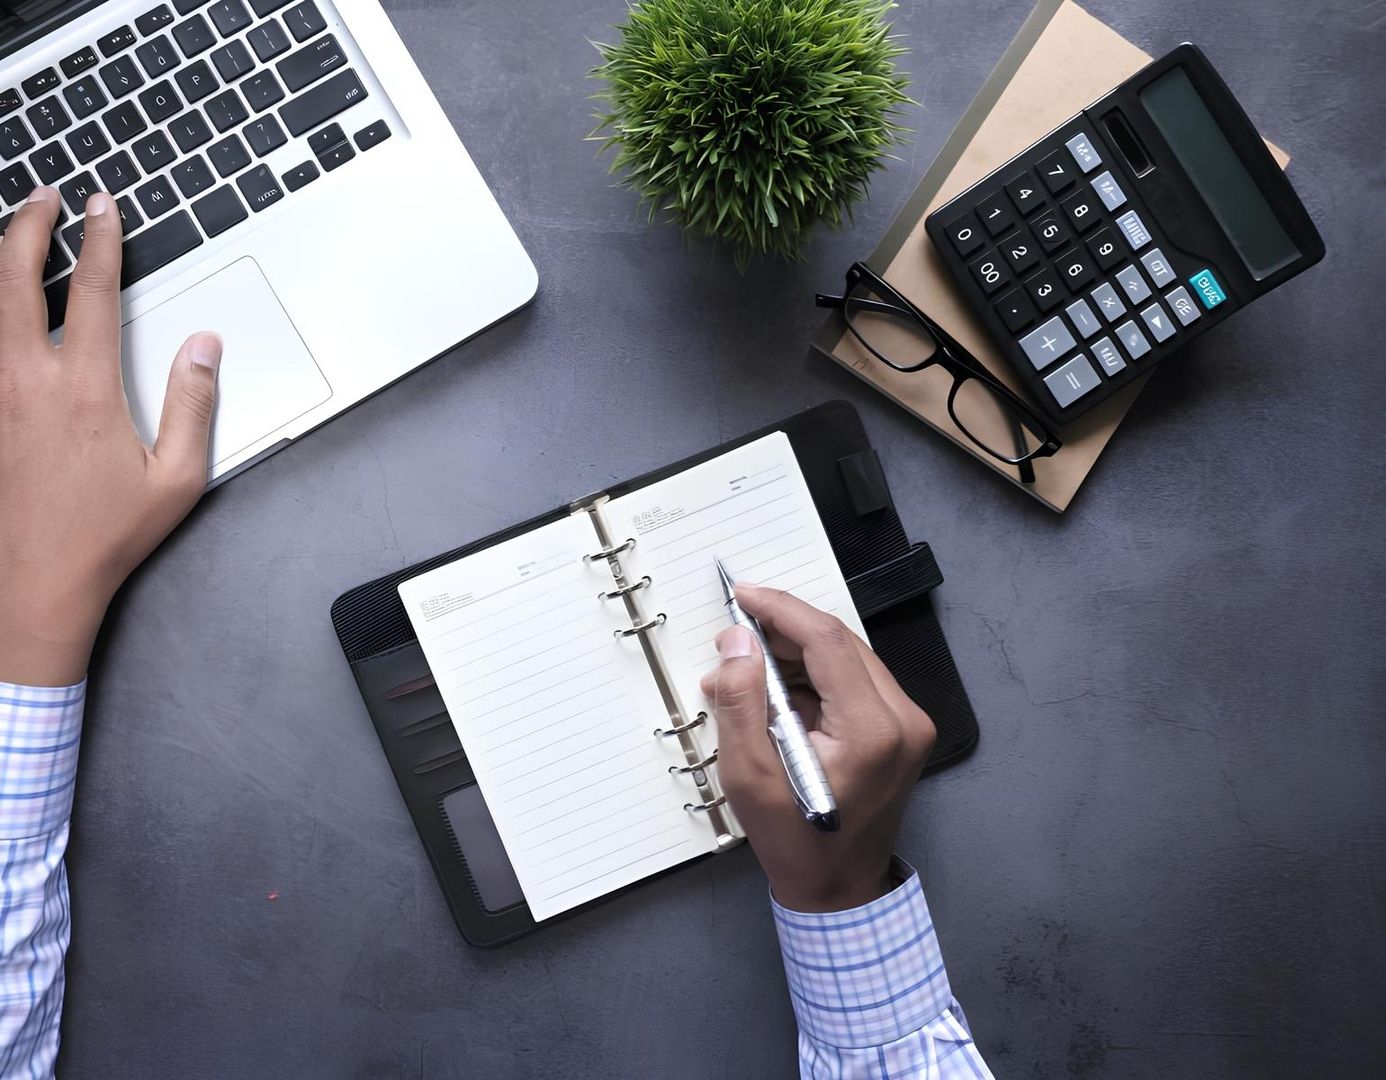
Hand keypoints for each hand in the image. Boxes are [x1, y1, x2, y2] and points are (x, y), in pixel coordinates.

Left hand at [0, 187, 221, 686]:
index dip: (101, 240)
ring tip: (11, 232)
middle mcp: (25, 380)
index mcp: (85, 390)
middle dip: (30, 225)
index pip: (95, 292)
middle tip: (44, 197)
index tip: (102, 207)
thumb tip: (205, 346)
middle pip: (14, 276)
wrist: (31, 584)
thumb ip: (194, 403)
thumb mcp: (176, 478)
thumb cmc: (105, 536)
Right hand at [700, 585, 935, 911]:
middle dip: (783, 632)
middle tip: (733, 638)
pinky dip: (813, 677)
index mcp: (873, 731)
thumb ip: (742, 702)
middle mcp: (904, 719)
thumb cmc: (794, 842)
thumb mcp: (750, 777)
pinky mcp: (901, 730)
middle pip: (840, 644)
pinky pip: (854, 681)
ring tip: (744, 673)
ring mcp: (909, 724)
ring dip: (795, 654)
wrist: (840, 891)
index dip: (782, 610)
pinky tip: (774, 692)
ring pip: (847, 658)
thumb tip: (738, 642)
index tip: (742, 595)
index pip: (828, 642)